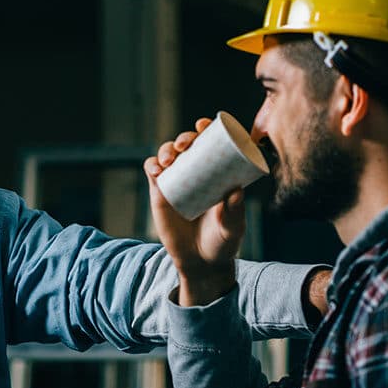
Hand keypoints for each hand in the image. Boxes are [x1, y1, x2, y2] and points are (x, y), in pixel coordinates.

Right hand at [145, 117, 247, 305]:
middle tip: (185, 145)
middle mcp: (195, 173)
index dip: (205, 130)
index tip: (204, 125)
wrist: (201, 262)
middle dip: (183, 138)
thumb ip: (235, 212)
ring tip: (169, 159)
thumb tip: (236, 191)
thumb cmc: (223, 242)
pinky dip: (151, 166)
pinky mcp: (160, 194)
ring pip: (166, 155)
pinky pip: (152, 173)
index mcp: (216, 173)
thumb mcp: (233, 227)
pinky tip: (156, 170)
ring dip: (165, 150)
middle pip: (186, 145)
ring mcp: (176, 182)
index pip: (210, 145)